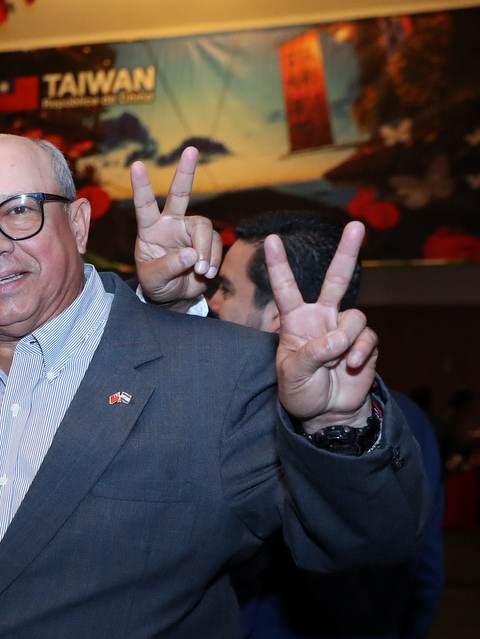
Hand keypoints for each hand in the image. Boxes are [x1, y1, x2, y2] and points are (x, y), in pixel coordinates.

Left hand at [131, 146, 221, 304]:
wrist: (174, 296)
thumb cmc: (156, 283)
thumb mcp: (153, 278)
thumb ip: (168, 266)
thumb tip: (191, 254)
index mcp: (150, 228)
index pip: (144, 204)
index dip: (141, 186)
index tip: (137, 164)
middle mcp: (170, 223)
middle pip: (179, 194)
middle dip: (185, 172)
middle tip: (190, 150)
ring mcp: (190, 230)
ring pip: (204, 229)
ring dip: (205, 251)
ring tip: (200, 272)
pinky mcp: (208, 240)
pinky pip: (216, 244)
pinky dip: (212, 259)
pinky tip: (205, 273)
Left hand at [269, 221, 377, 431]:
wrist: (326, 413)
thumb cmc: (300, 391)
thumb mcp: (293, 374)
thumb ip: (312, 353)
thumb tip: (340, 338)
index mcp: (296, 321)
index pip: (286, 288)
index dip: (279, 264)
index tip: (270, 239)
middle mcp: (321, 318)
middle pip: (337, 279)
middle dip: (347, 252)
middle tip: (356, 225)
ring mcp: (344, 329)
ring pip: (355, 316)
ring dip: (346, 340)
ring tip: (335, 361)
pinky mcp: (364, 343)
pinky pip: (367, 337)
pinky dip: (360, 352)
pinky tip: (350, 366)